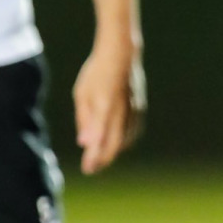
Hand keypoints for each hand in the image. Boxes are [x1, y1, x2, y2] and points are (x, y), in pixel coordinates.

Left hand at [73, 43, 144, 174]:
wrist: (122, 53)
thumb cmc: (97, 72)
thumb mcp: (82, 93)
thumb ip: (83, 118)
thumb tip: (84, 143)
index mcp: (104, 104)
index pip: (99, 137)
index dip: (93, 156)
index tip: (86, 168)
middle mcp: (122, 110)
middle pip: (114, 144)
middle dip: (102, 160)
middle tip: (91, 169)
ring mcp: (133, 109)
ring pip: (125, 140)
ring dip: (112, 151)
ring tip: (99, 157)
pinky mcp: (140, 108)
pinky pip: (133, 132)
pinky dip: (123, 141)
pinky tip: (114, 142)